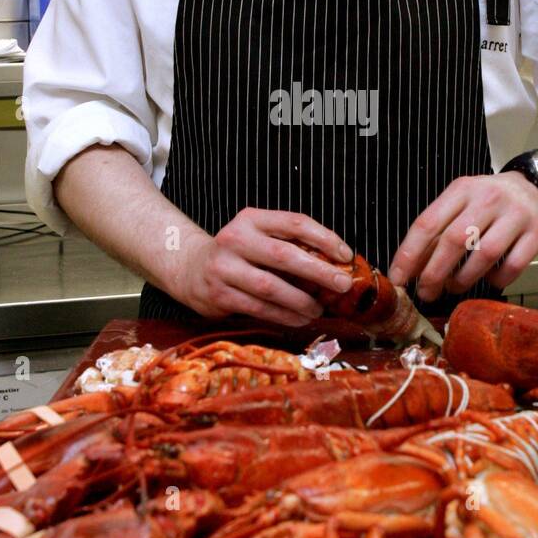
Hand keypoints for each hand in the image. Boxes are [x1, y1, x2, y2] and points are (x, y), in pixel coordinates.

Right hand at [172, 208, 354, 327]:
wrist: (191, 269)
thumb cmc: (239, 254)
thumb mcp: (258, 237)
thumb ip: (289, 245)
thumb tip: (335, 265)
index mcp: (251, 219)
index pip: (294, 223)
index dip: (324, 238)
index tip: (345, 255)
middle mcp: (235, 239)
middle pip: (284, 255)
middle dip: (319, 271)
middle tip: (343, 284)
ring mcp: (224, 267)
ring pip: (271, 287)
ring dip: (302, 301)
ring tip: (319, 309)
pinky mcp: (219, 294)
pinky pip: (259, 308)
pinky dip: (284, 316)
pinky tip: (299, 318)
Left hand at [388, 173, 537, 298]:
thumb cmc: (492, 201)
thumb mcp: (462, 203)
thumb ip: (439, 230)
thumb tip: (412, 267)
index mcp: (462, 190)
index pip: (428, 222)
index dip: (409, 254)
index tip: (398, 278)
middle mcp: (488, 199)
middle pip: (454, 240)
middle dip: (434, 273)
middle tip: (425, 292)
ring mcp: (515, 215)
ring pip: (484, 255)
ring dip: (463, 279)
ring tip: (454, 286)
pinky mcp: (537, 233)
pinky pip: (512, 265)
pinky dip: (496, 279)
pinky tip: (489, 279)